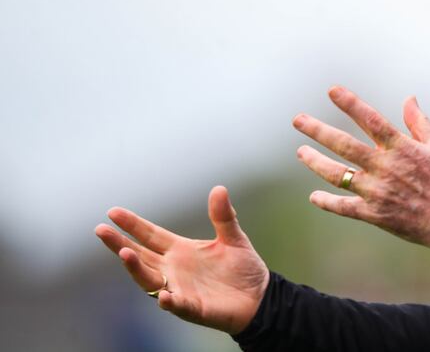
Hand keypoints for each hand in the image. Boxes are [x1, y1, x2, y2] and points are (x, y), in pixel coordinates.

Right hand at [94, 186, 269, 333]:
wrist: (260, 297)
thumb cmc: (242, 268)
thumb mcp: (233, 237)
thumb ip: (223, 216)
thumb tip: (219, 188)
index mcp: (180, 250)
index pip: (150, 235)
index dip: (132, 225)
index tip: (113, 212)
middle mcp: (174, 269)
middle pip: (141, 256)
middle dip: (120, 244)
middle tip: (101, 230)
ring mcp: (180, 289)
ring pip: (150, 280)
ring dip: (137, 269)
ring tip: (125, 254)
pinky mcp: (193, 308)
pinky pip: (177, 305)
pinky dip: (169, 301)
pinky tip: (164, 296)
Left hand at [293, 86, 429, 249]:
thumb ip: (419, 122)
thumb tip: (409, 98)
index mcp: (400, 148)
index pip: (370, 119)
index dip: (350, 103)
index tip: (332, 91)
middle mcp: (384, 167)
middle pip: (344, 145)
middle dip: (318, 131)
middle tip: (298, 120)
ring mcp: (377, 192)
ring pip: (337, 175)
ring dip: (315, 162)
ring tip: (301, 152)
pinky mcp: (375, 214)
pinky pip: (344, 207)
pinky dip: (327, 202)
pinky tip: (314, 196)